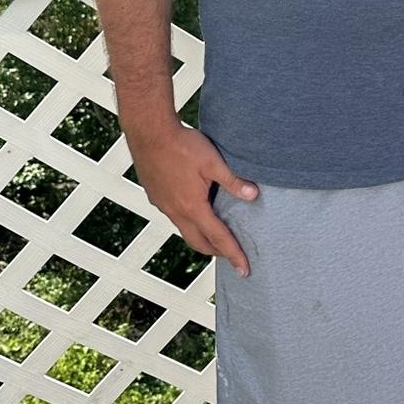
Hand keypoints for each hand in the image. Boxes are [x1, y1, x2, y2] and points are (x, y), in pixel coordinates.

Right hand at [125, 118, 257, 274]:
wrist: (149, 133)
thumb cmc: (182, 145)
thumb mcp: (213, 161)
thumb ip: (233, 180)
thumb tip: (253, 196)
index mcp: (193, 207)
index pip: (219, 237)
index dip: (234, 254)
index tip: (245, 269)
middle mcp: (176, 211)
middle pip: (199, 242)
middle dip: (217, 252)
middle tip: (233, 256)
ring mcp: (164, 205)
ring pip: (185, 231)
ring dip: (202, 238)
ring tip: (216, 238)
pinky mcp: (156, 197)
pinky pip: (175, 218)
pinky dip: (189, 224)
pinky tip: (195, 213)